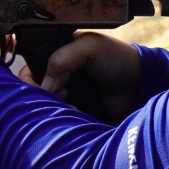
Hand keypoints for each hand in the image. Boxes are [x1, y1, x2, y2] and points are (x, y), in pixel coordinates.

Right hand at [18, 32, 140, 122]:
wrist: (139, 87)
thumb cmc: (117, 60)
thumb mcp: (89, 47)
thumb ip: (63, 57)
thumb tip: (46, 85)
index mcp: (57, 55)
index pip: (30, 69)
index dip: (31, 79)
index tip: (42, 86)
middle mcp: (57, 77)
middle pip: (33, 91)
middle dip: (44, 95)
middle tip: (63, 94)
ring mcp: (65, 97)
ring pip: (44, 108)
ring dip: (54, 108)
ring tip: (72, 104)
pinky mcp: (74, 114)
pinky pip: (59, 121)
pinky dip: (63, 120)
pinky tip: (77, 113)